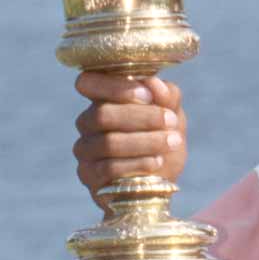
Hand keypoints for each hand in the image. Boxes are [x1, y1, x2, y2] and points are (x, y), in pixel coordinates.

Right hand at [72, 72, 187, 212]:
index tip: (148, 95)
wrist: (163, 178)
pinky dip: (138, 163)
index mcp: (103, 98)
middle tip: (171, 121)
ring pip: (108, 142)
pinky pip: (108, 169)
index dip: (115, 87)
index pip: (88, 82)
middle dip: (142, 117)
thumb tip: (154, 84)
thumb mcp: (173, 113)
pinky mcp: (89, 176)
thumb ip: (166, 96)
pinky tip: (157, 162)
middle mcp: (87, 122)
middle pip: (102, 114)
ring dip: (146, 141)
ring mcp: (85, 150)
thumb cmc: (163, 137)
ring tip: (173, 142)